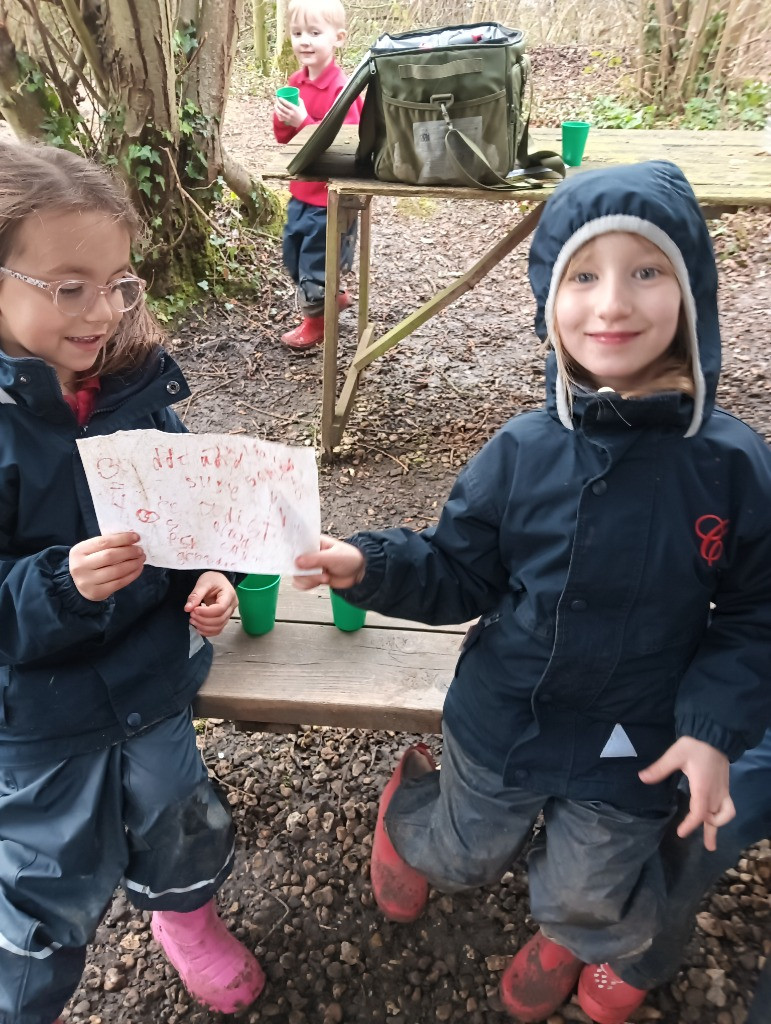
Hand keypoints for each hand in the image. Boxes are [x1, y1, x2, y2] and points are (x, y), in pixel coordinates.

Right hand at [69, 531, 145, 600]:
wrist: (77, 584)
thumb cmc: (89, 562)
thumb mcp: (91, 550)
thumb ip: (108, 543)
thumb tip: (132, 538)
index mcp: (79, 551)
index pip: (104, 542)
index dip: (122, 538)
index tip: (137, 537)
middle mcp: (80, 566)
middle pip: (110, 556)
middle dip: (129, 552)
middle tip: (140, 550)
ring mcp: (88, 581)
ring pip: (117, 570)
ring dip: (133, 563)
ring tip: (141, 558)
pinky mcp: (97, 592)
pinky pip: (119, 582)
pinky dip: (132, 575)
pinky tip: (138, 568)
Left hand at [185, 571, 237, 636]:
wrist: (216, 580)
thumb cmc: (212, 579)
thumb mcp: (203, 583)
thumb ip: (196, 595)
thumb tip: (187, 608)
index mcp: (229, 595)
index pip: (220, 609)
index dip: (206, 612)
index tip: (194, 610)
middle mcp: (232, 606)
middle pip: (220, 619)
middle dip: (203, 620)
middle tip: (191, 615)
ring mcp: (229, 613)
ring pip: (219, 626)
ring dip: (204, 627)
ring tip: (192, 620)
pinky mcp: (224, 618)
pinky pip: (218, 629)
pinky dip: (208, 632)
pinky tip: (198, 628)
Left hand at [275, 96, 306, 127]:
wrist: (304, 123)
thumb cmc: (303, 113)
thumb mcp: (302, 105)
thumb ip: (299, 100)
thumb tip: (295, 95)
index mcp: (294, 109)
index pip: (287, 104)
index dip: (282, 100)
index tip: (279, 97)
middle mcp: (291, 113)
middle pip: (282, 108)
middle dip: (278, 103)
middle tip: (276, 100)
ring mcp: (288, 118)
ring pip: (280, 113)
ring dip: (276, 108)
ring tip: (275, 105)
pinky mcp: (287, 121)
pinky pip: (280, 118)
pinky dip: (277, 115)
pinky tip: (276, 112)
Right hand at [293, 534, 365, 589]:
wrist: (359, 573)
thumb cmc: (349, 558)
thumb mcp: (333, 557)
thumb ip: (315, 559)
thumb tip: (296, 562)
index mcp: (313, 542)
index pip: (296, 544)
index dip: (291, 552)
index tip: (295, 562)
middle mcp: (309, 554)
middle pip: (294, 563)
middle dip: (305, 572)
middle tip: (321, 573)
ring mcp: (310, 566)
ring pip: (297, 575)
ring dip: (309, 580)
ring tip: (325, 578)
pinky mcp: (313, 576)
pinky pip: (301, 583)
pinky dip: (307, 586)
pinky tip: (318, 583)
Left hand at [639, 736, 734, 850]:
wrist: (714, 735)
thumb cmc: (694, 745)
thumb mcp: (675, 755)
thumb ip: (659, 769)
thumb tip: (642, 778)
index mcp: (702, 788)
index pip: (699, 813)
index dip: (690, 825)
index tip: (681, 833)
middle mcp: (715, 793)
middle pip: (714, 818)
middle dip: (710, 832)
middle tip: (709, 848)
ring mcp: (722, 790)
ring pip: (725, 814)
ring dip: (719, 824)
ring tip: (713, 835)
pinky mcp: (725, 786)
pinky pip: (728, 805)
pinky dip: (724, 814)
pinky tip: (717, 816)